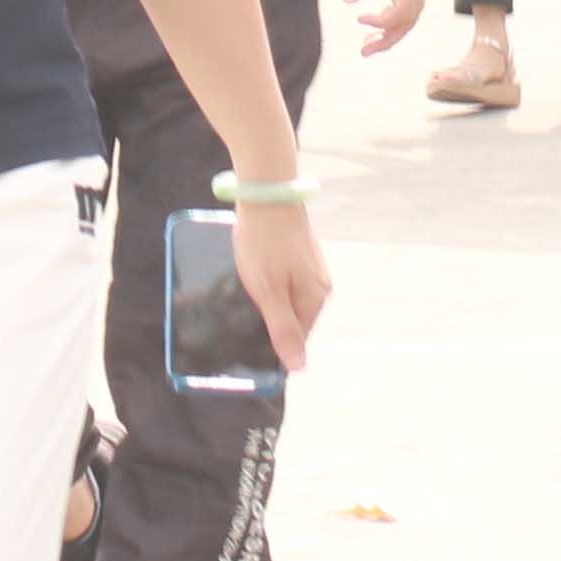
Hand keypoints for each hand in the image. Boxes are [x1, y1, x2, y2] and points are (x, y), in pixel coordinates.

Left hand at [233, 192, 333, 365]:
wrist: (267, 194)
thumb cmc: (265, 243)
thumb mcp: (269, 291)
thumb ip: (283, 329)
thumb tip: (299, 367)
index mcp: (316, 299)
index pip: (296, 338)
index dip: (272, 341)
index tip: (246, 337)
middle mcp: (320, 286)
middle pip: (293, 318)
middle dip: (268, 319)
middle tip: (240, 312)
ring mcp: (311, 268)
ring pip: (287, 298)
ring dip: (267, 300)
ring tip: (242, 292)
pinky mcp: (300, 253)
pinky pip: (285, 280)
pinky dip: (269, 283)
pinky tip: (252, 274)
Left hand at [339, 0, 431, 54]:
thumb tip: (349, 2)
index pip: (402, 7)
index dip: (383, 22)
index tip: (359, 20)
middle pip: (412, 17)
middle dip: (389, 38)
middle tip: (363, 51)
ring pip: (415, 11)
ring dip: (394, 30)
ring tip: (369, 43)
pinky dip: (400, 15)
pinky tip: (380, 19)